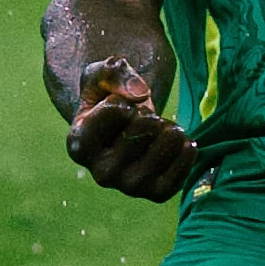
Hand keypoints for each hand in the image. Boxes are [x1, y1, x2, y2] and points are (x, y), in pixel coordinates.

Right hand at [67, 57, 198, 202]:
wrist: (128, 122)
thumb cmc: (110, 95)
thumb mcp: (103, 72)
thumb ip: (113, 72)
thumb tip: (140, 95)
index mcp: (79, 145)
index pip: (116, 111)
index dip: (124, 98)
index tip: (118, 105)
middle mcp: (100, 173)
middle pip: (143, 129)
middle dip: (149, 113)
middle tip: (143, 116)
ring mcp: (128, 186)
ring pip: (160, 154)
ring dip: (170, 131)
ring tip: (162, 126)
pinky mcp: (154, 193)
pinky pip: (176, 179)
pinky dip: (186, 155)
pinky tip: (184, 141)